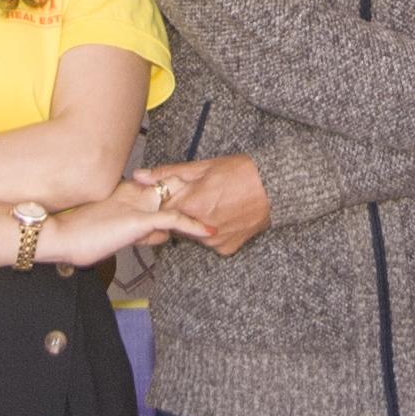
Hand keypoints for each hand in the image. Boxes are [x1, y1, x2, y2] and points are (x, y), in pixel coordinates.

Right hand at [42, 189, 210, 267]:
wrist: (60, 237)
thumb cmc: (77, 237)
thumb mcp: (112, 233)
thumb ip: (135, 230)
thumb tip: (157, 235)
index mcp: (126, 194)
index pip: (160, 189)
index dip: (178, 195)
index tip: (195, 200)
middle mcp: (134, 195)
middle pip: (172, 191)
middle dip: (193, 197)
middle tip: (214, 204)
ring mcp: (137, 205)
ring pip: (177, 202)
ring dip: (197, 209)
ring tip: (218, 215)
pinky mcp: (139, 219)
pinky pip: (174, 220)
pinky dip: (193, 225)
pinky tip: (208, 231)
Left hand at [131, 154, 270, 255]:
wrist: (275, 187)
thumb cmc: (241, 171)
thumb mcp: (203, 167)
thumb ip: (168, 173)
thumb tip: (139, 175)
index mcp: (191, 205)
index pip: (162, 209)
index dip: (166, 199)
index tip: (173, 192)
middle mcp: (200, 228)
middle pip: (176, 223)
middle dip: (182, 210)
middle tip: (199, 195)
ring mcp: (214, 241)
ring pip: (193, 233)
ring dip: (197, 221)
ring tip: (216, 203)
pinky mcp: (226, 249)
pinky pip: (210, 241)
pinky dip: (213, 230)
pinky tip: (225, 215)